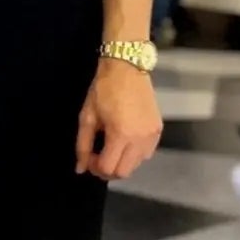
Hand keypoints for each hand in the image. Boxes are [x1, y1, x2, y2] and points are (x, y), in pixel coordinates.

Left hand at [76, 61, 162, 180]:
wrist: (127, 67)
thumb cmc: (104, 89)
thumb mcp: (87, 117)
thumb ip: (83, 145)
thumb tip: (80, 169)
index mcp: (121, 135)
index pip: (108, 168)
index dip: (95, 167)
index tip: (88, 157)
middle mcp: (140, 139)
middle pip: (124, 172)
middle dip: (108, 169)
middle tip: (98, 156)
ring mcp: (152, 135)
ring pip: (136, 165)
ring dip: (121, 162)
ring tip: (111, 148)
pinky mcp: (158, 130)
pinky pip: (146, 154)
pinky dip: (134, 155)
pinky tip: (125, 142)